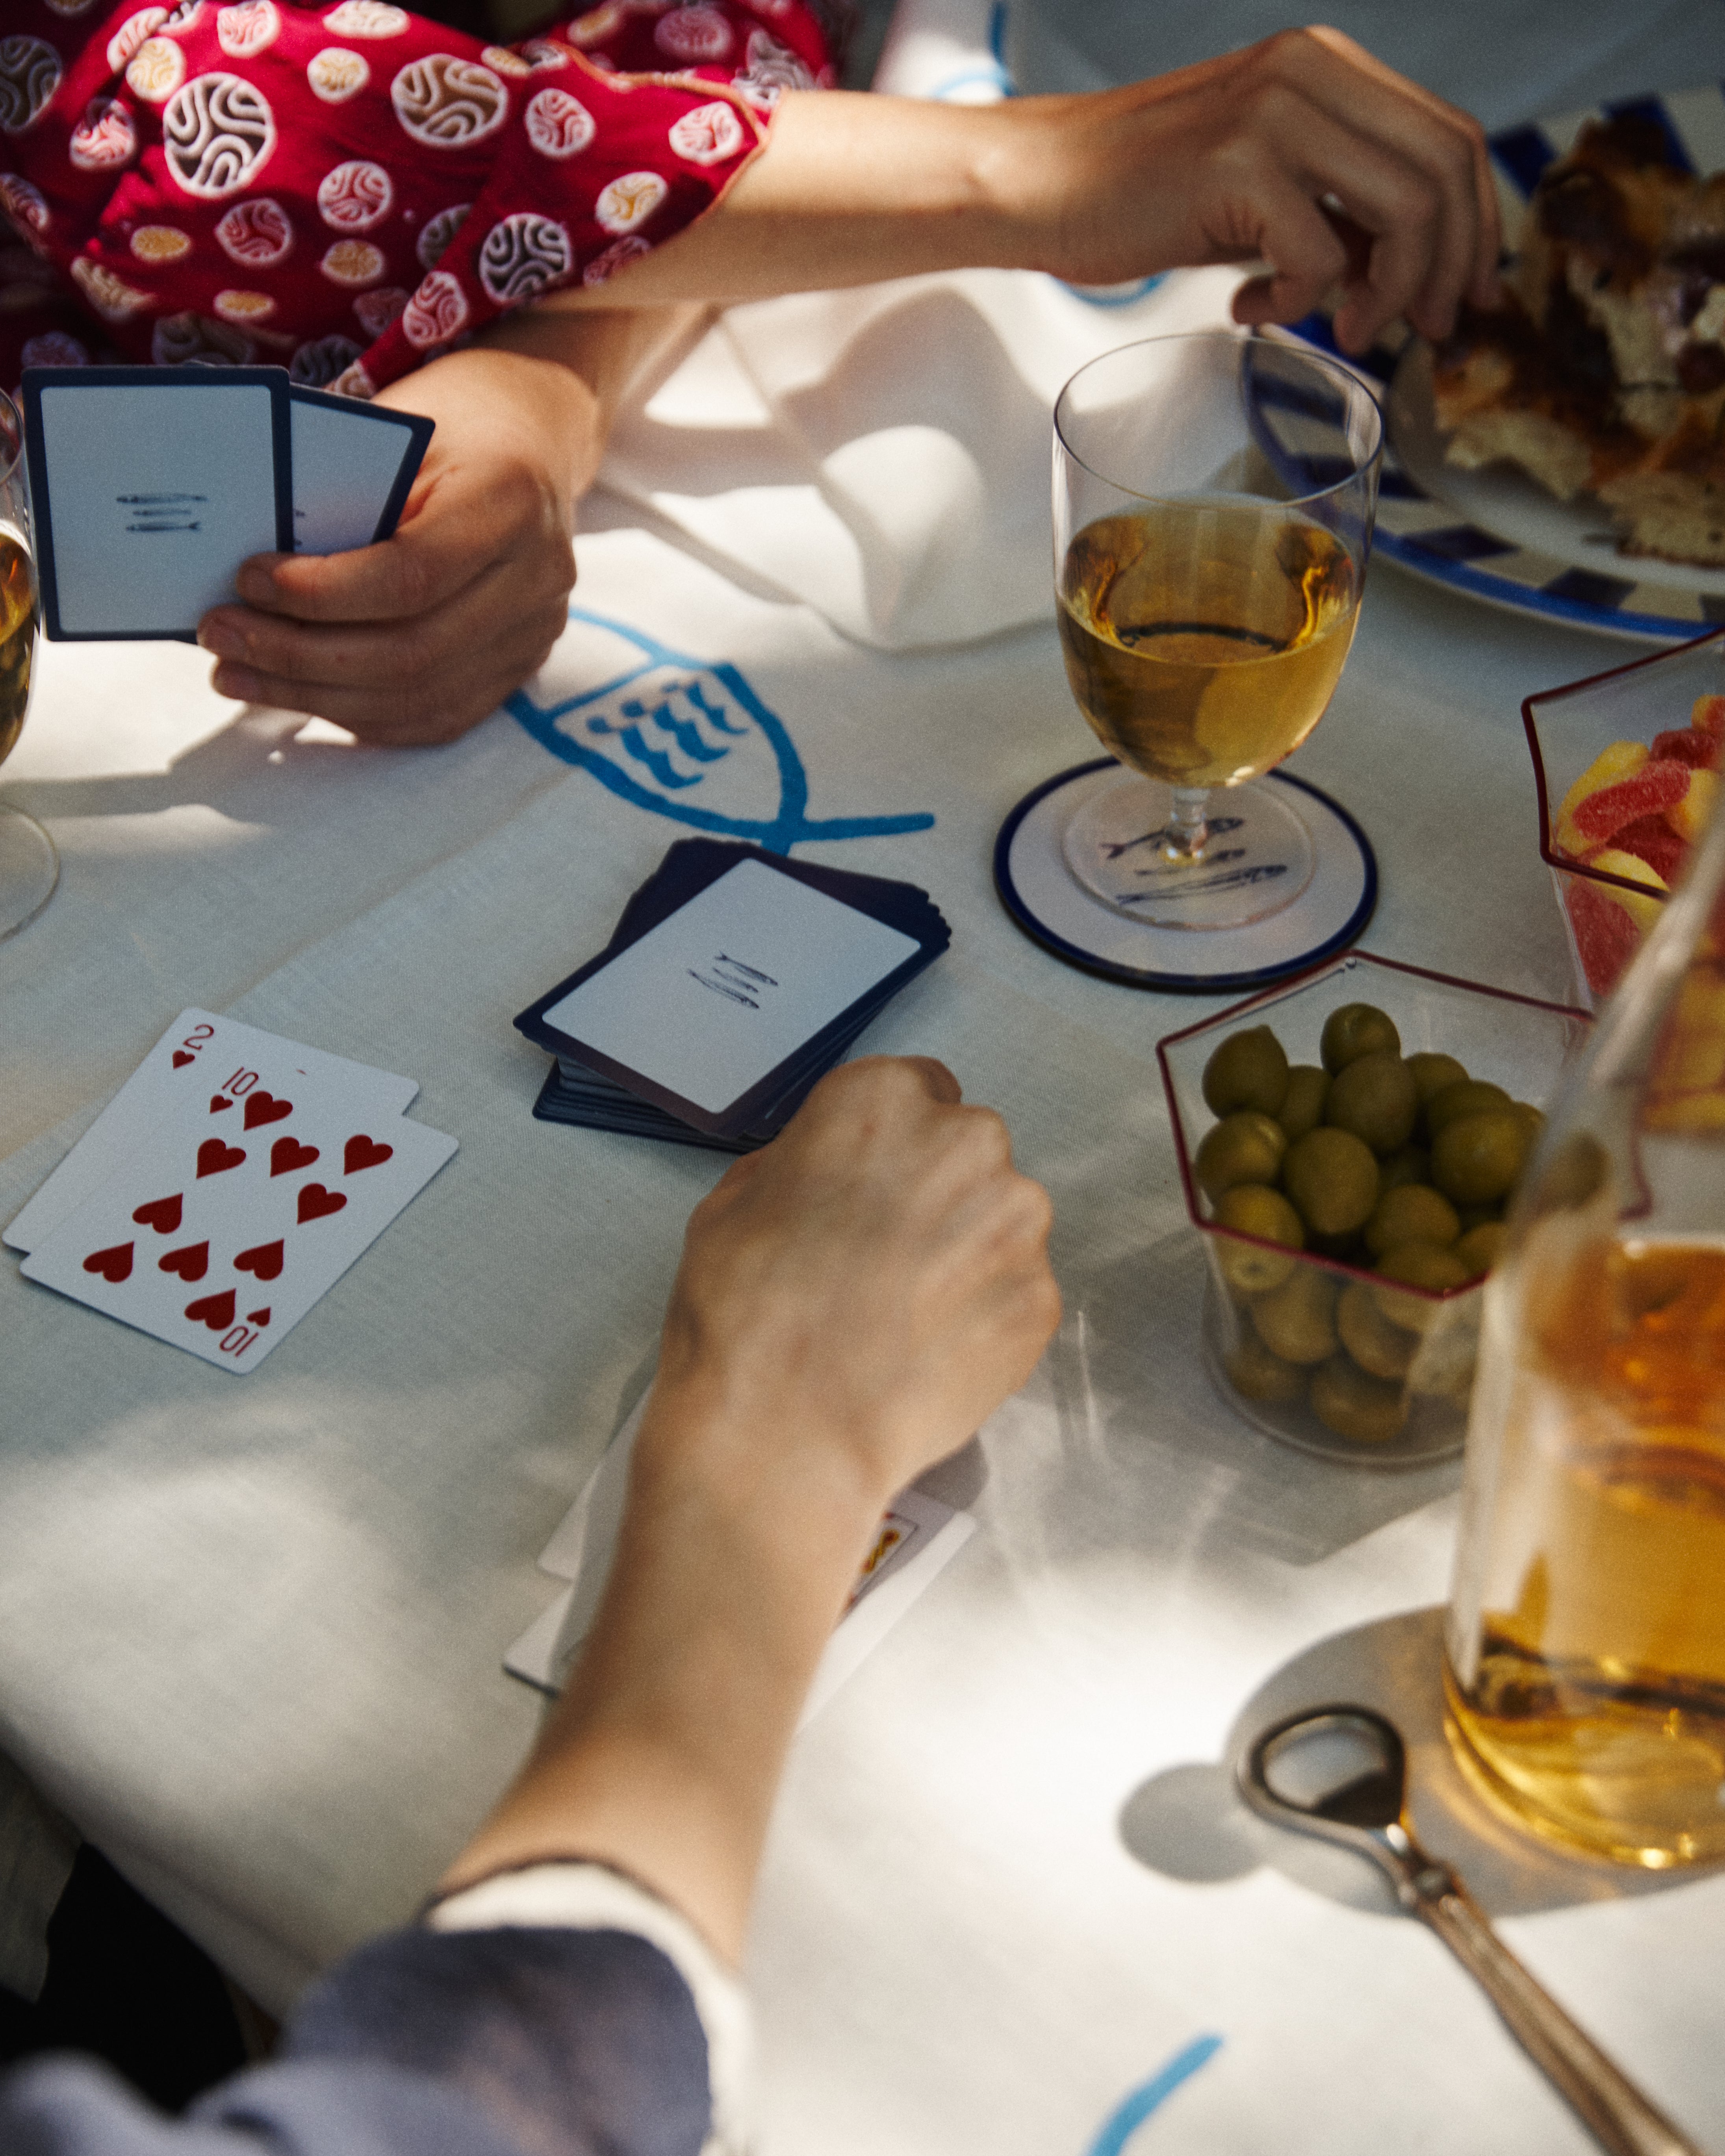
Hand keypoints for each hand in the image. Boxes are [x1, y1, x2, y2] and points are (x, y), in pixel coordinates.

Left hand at [196, 346, 596, 745]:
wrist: (528, 441)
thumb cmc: (448, 425)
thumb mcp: (390, 430)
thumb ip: (332, 489)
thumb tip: (233, 558)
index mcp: (510, 502)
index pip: (412, 576)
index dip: (321, 593)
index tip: (245, 579)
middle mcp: (538, 579)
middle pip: (411, 653)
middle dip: (299, 654)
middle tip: (220, 635)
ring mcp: (534, 634)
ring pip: (416, 698)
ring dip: (312, 695)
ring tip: (234, 672)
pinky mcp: (518, 669)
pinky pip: (431, 717)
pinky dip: (353, 713)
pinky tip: (293, 694)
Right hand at [646, 1056, 1060, 1515]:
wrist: (786, 1435)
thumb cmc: (745, 1316)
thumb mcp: (734, 1202)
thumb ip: (803, 1162)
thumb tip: (831, 1169)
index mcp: (883, 1101)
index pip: (919, 1091)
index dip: (892, 1145)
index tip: (874, 1185)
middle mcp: (966, 1143)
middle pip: (966, 1154)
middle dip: (933, 1195)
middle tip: (881, 1259)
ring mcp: (1015, 1225)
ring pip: (998, 1222)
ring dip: (964, 1255)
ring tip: (902, 1316)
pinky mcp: (1039, 1301)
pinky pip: (1014, 1295)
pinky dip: (982, 1319)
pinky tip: (926, 1353)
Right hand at [1011, 27, 1499, 351]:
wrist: (1042, 186)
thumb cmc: (1140, 195)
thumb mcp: (1262, 189)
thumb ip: (1337, 210)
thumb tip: (1403, 271)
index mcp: (1325, 66)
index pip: (1450, 136)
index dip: (1477, 224)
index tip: (1467, 291)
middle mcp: (1311, 70)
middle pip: (1447, 168)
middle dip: (1452, 265)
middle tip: (1428, 328)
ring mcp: (1276, 111)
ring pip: (1405, 208)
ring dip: (1392, 290)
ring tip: (1350, 328)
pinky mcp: (1238, 164)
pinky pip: (1319, 252)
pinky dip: (1303, 299)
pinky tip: (1255, 309)